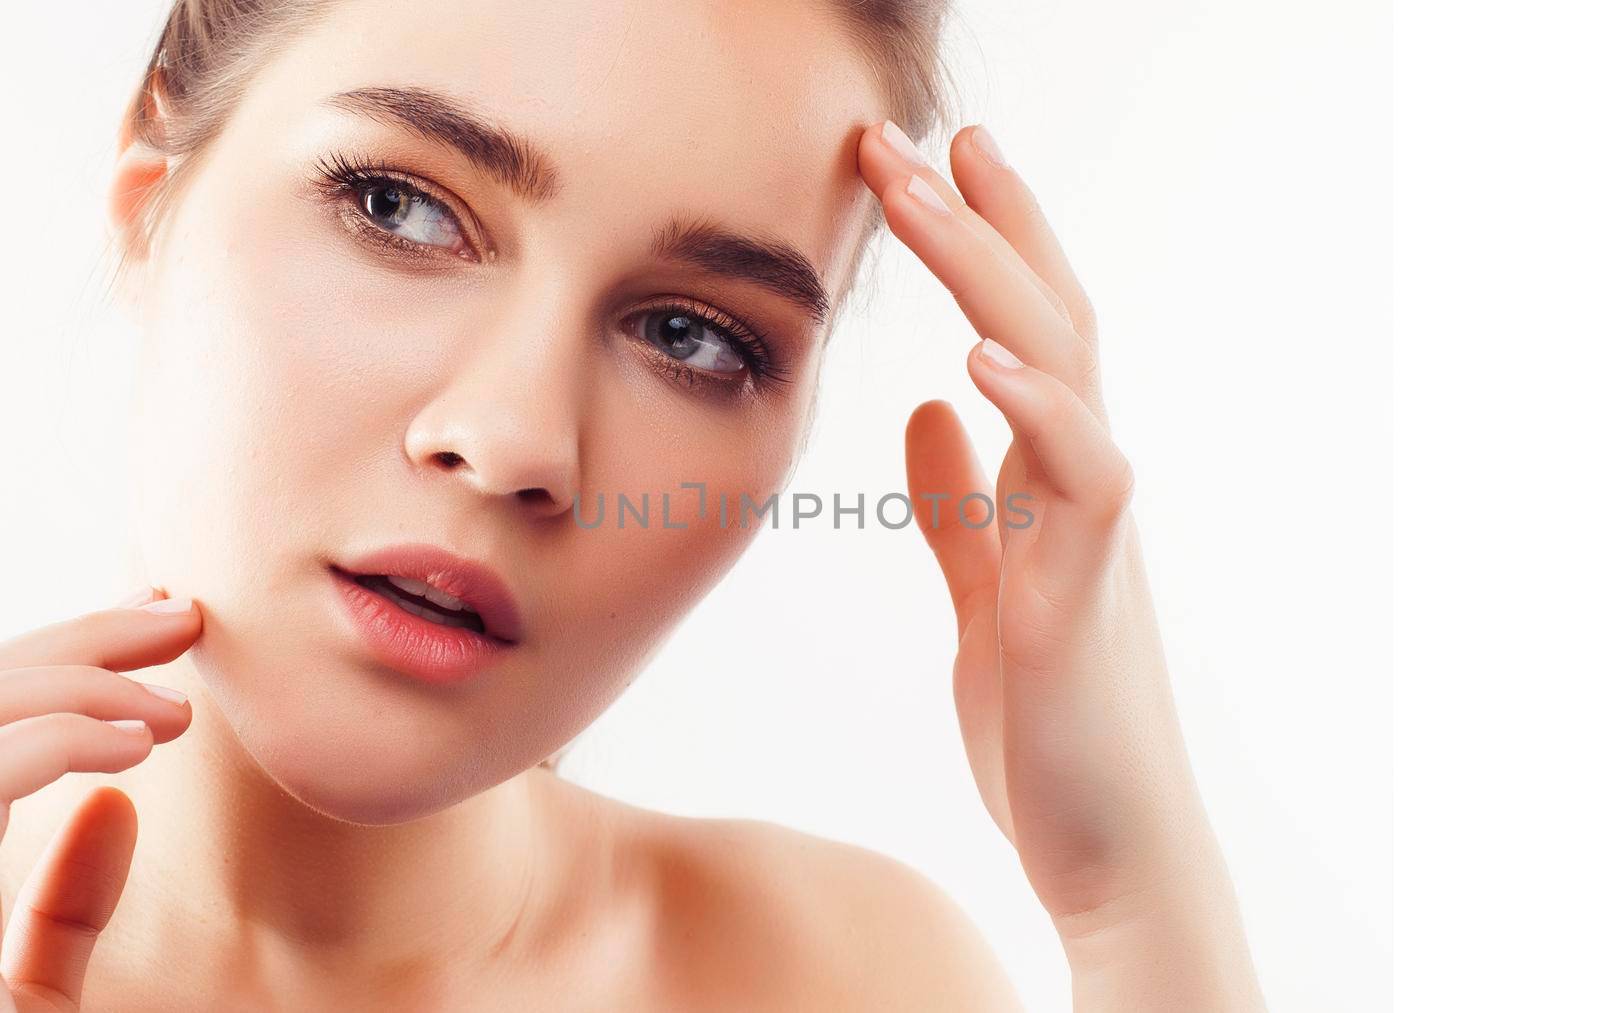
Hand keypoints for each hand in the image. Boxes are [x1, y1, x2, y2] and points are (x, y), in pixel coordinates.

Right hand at [0, 588, 197, 1011]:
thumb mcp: (33, 999)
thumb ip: (58, 910)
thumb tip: (112, 802)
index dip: (56, 659)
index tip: (153, 624)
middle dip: (71, 644)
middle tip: (177, 616)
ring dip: (69, 689)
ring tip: (167, 712)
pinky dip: (47, 746)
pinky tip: (130, 753)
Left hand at [857, 121, 1263, 1008]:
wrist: (1108, 849)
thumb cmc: (1050, 726)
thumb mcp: (987, 594)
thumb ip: (960, 507)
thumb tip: (921, 414)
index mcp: (1053, 481)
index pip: (1026, 331)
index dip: (987, 241)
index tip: (933, 159)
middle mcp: (1082, 486)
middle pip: (1045, 318)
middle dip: (982, 220)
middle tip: (911, 132)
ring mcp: (1092, 535)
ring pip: (1063, 371)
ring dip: (995, 275)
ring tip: (929, 187)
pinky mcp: (1089, 599)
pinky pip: (1082, 483)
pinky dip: (1037, 414)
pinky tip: (978, 359)